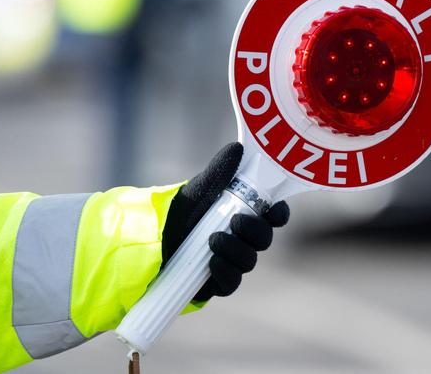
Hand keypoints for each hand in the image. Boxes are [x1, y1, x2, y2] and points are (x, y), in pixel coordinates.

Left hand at [162, 142, 289, 301]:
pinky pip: (232, 282)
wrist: (151, 239)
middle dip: (255, 231)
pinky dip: (225, 272)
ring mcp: (233, 261)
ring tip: (214, 240)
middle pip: (265, 239)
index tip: (273, 211)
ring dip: (236, 250)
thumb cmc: (180, 211)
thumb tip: (237, 149)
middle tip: (236, 222)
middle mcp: (244, 239)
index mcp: (246, 213)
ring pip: (249, 261)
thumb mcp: (199, 189)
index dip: (279, 214)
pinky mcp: (219, 281)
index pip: (274, 215)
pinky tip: (213, 262)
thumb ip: (219, 171)